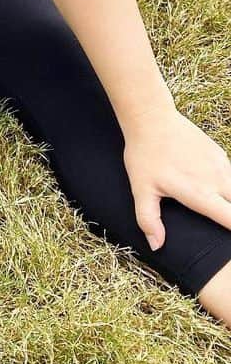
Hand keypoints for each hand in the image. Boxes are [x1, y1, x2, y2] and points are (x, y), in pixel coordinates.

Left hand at [122, 105, 230, 249]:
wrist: (151, 118)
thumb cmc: (145, 155)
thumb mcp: (141, 189)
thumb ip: (148, 219)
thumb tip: (156, 246)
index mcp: (201, 194)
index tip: (229, 243)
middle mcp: (217, 180)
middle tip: (223, 221)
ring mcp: (221, 164)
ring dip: (230, 200)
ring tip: (220, 206)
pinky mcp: (219, 153)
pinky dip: (228, 185)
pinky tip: (216, 189)